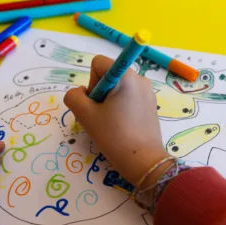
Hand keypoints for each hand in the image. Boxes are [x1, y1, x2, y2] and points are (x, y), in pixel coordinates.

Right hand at [64, 56, 169, 185]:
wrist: (143, 161)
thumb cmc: (114, 136)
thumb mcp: (85, 115)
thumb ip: (74, 97)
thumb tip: (81, 93)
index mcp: (126, 76)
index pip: (98, 63)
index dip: (91, 81)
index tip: (97, 102)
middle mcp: (139, 78)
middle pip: (109, 75)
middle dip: (100, 93)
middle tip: (102, 116)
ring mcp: (147, 91)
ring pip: (118, 88)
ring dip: (109, 101)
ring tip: (112, 123)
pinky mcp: (151, 104)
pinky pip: (128, 97)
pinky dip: (120, 107)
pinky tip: (122, 126)